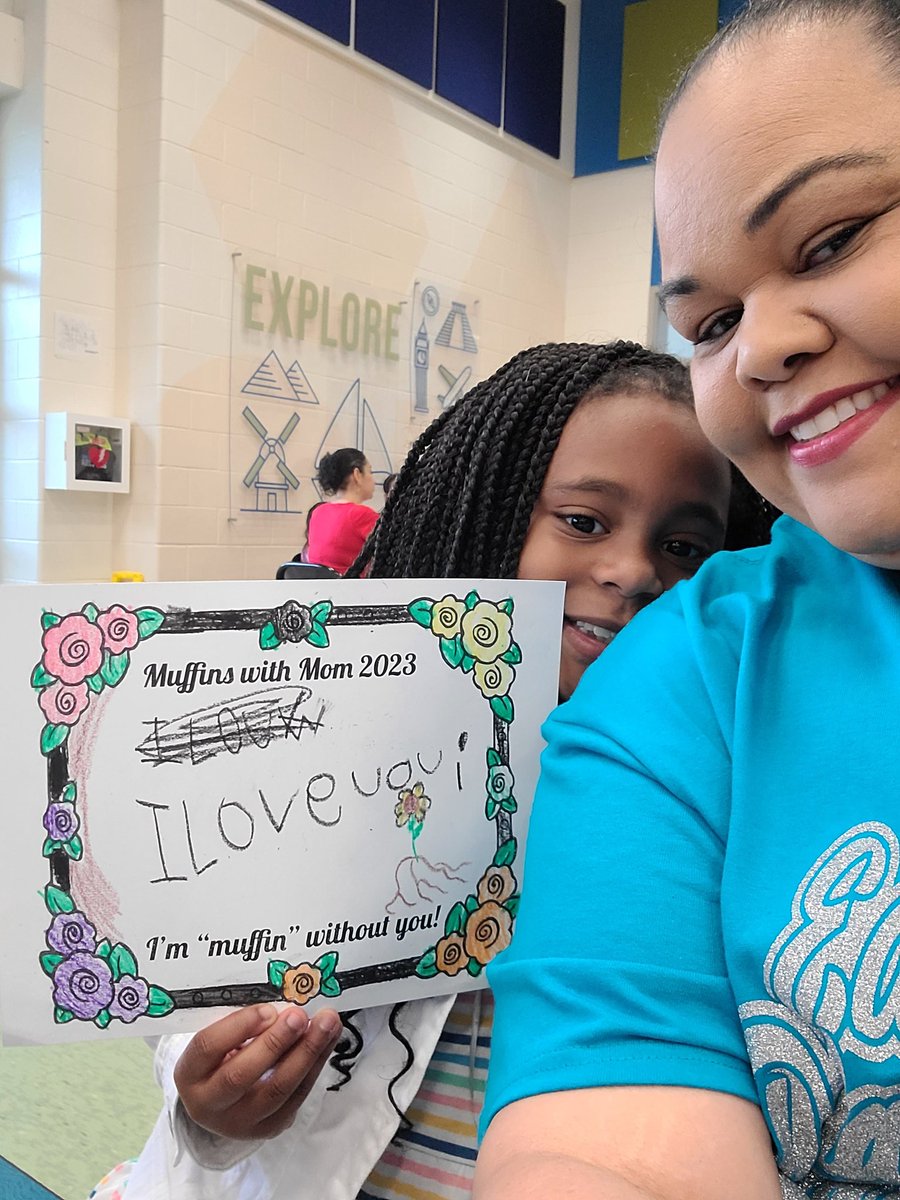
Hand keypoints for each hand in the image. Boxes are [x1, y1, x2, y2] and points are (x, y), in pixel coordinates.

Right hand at [174, 1003, 342, 1139]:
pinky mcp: (268, 1128)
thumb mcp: (219, 1040)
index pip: (208, 1047)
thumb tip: (280, 1010)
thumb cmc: (220, 1058)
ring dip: (306, 1053)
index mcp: (190, 1073)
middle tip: (300, 1015)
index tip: (267, 1009)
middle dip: (275, 1042)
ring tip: (327, 1024)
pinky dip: (315, 1065)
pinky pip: (296, 1097)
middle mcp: (209, 1104)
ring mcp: (239, 1122)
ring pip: (276, 1090)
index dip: (238, 1026)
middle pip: (241, 1075)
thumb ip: (241, 1025)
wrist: (221, 1103)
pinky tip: (328, 1041)